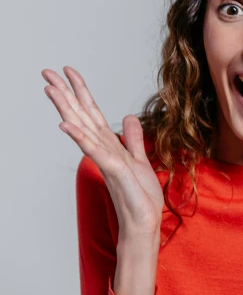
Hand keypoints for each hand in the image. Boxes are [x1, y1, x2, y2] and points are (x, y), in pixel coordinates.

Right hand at [42, 65, 164, 236]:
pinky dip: (80, 137)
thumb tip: (129, 117)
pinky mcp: (112, 170)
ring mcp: (105, 159)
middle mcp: (102, 149)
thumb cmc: (140, 197)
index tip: (69, 71)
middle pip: (80, 115)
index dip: (81, 91)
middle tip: (47, 71)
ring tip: (50, 88)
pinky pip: (93, 150)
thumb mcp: (140, 160)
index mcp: (109, 144)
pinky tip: (65, 124)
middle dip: (65, 93)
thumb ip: (132, 139)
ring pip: (81, 128)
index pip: (92, 113)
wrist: (143, 223)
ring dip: (66, 107)